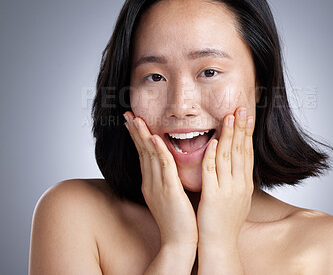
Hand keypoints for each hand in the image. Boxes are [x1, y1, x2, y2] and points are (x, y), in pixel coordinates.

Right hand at [123, 112, 197, 247]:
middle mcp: (151, 183)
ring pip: (149, 156)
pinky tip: (154, 138)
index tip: (133, 122)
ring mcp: (158, 187)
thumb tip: (167, 166)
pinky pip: (164, 167)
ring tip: (136, 119)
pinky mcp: (170, 191)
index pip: (143, 155)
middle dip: (135, 132)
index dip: (138, 137)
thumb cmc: (177, 220)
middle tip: (128, 115)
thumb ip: (166, 179)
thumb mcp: (168, 196)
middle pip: (142, 152)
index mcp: (151, 183)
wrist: (180, 242)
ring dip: (143, 136)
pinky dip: (158, 152)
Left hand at [196, 107, 254, 247]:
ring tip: (229, 117)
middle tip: (241, 108)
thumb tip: (236, 163)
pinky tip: (212, 142)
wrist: (220, 245)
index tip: (246, 116)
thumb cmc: (226, 222)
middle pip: (240, 151)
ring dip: (228, 135)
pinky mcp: (213, 197)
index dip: (246, 133)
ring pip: (228, 157)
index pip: (246, 153)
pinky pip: (212, 172)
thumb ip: (236, 179)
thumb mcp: (237, 198)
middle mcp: (239, 185)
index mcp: (244, 184)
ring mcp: (227, 190)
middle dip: (241, 128)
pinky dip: (212, 156)